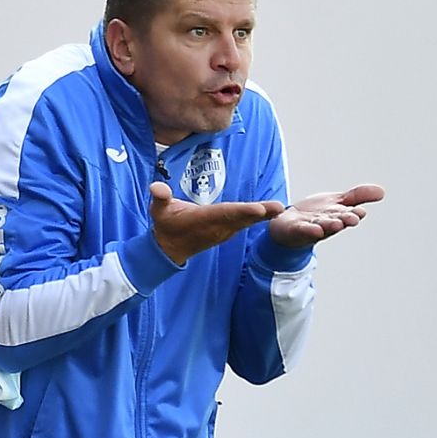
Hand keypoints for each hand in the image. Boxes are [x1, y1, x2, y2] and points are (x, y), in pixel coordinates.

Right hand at [149, 182, 283, 263]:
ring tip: (280, 208)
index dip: (242, 211)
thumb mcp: (158, 210)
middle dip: (260, 213)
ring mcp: (223, 231)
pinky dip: (258, 217)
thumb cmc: (165, 225)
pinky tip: (272, 212)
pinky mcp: (227, 231)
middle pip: (241, 218)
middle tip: (278, 207)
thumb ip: (160, 198)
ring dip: (264, 215)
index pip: (225, 214)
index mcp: (204, 219)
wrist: (170, 248)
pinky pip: (245, 223)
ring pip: (246, 221)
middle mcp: (217, 227)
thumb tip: (156, 188)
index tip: (258, 209)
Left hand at [269, 184, 385, 248]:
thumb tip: (382, 191)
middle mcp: (327, 224)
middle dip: (343, 220)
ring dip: (326, 226)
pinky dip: (306, 229)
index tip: (360, 212)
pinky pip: (301, 229)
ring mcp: (311, 227)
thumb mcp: (339, 202)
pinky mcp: (295, 229)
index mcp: (339, 216)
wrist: (290, 225)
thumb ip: (358, 196)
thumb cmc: (318, 215)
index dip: (355, 213)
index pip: (349, 214)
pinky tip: (311, 227)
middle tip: (351, 218)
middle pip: (336, 221)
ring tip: (333, 224)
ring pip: (320, 227)